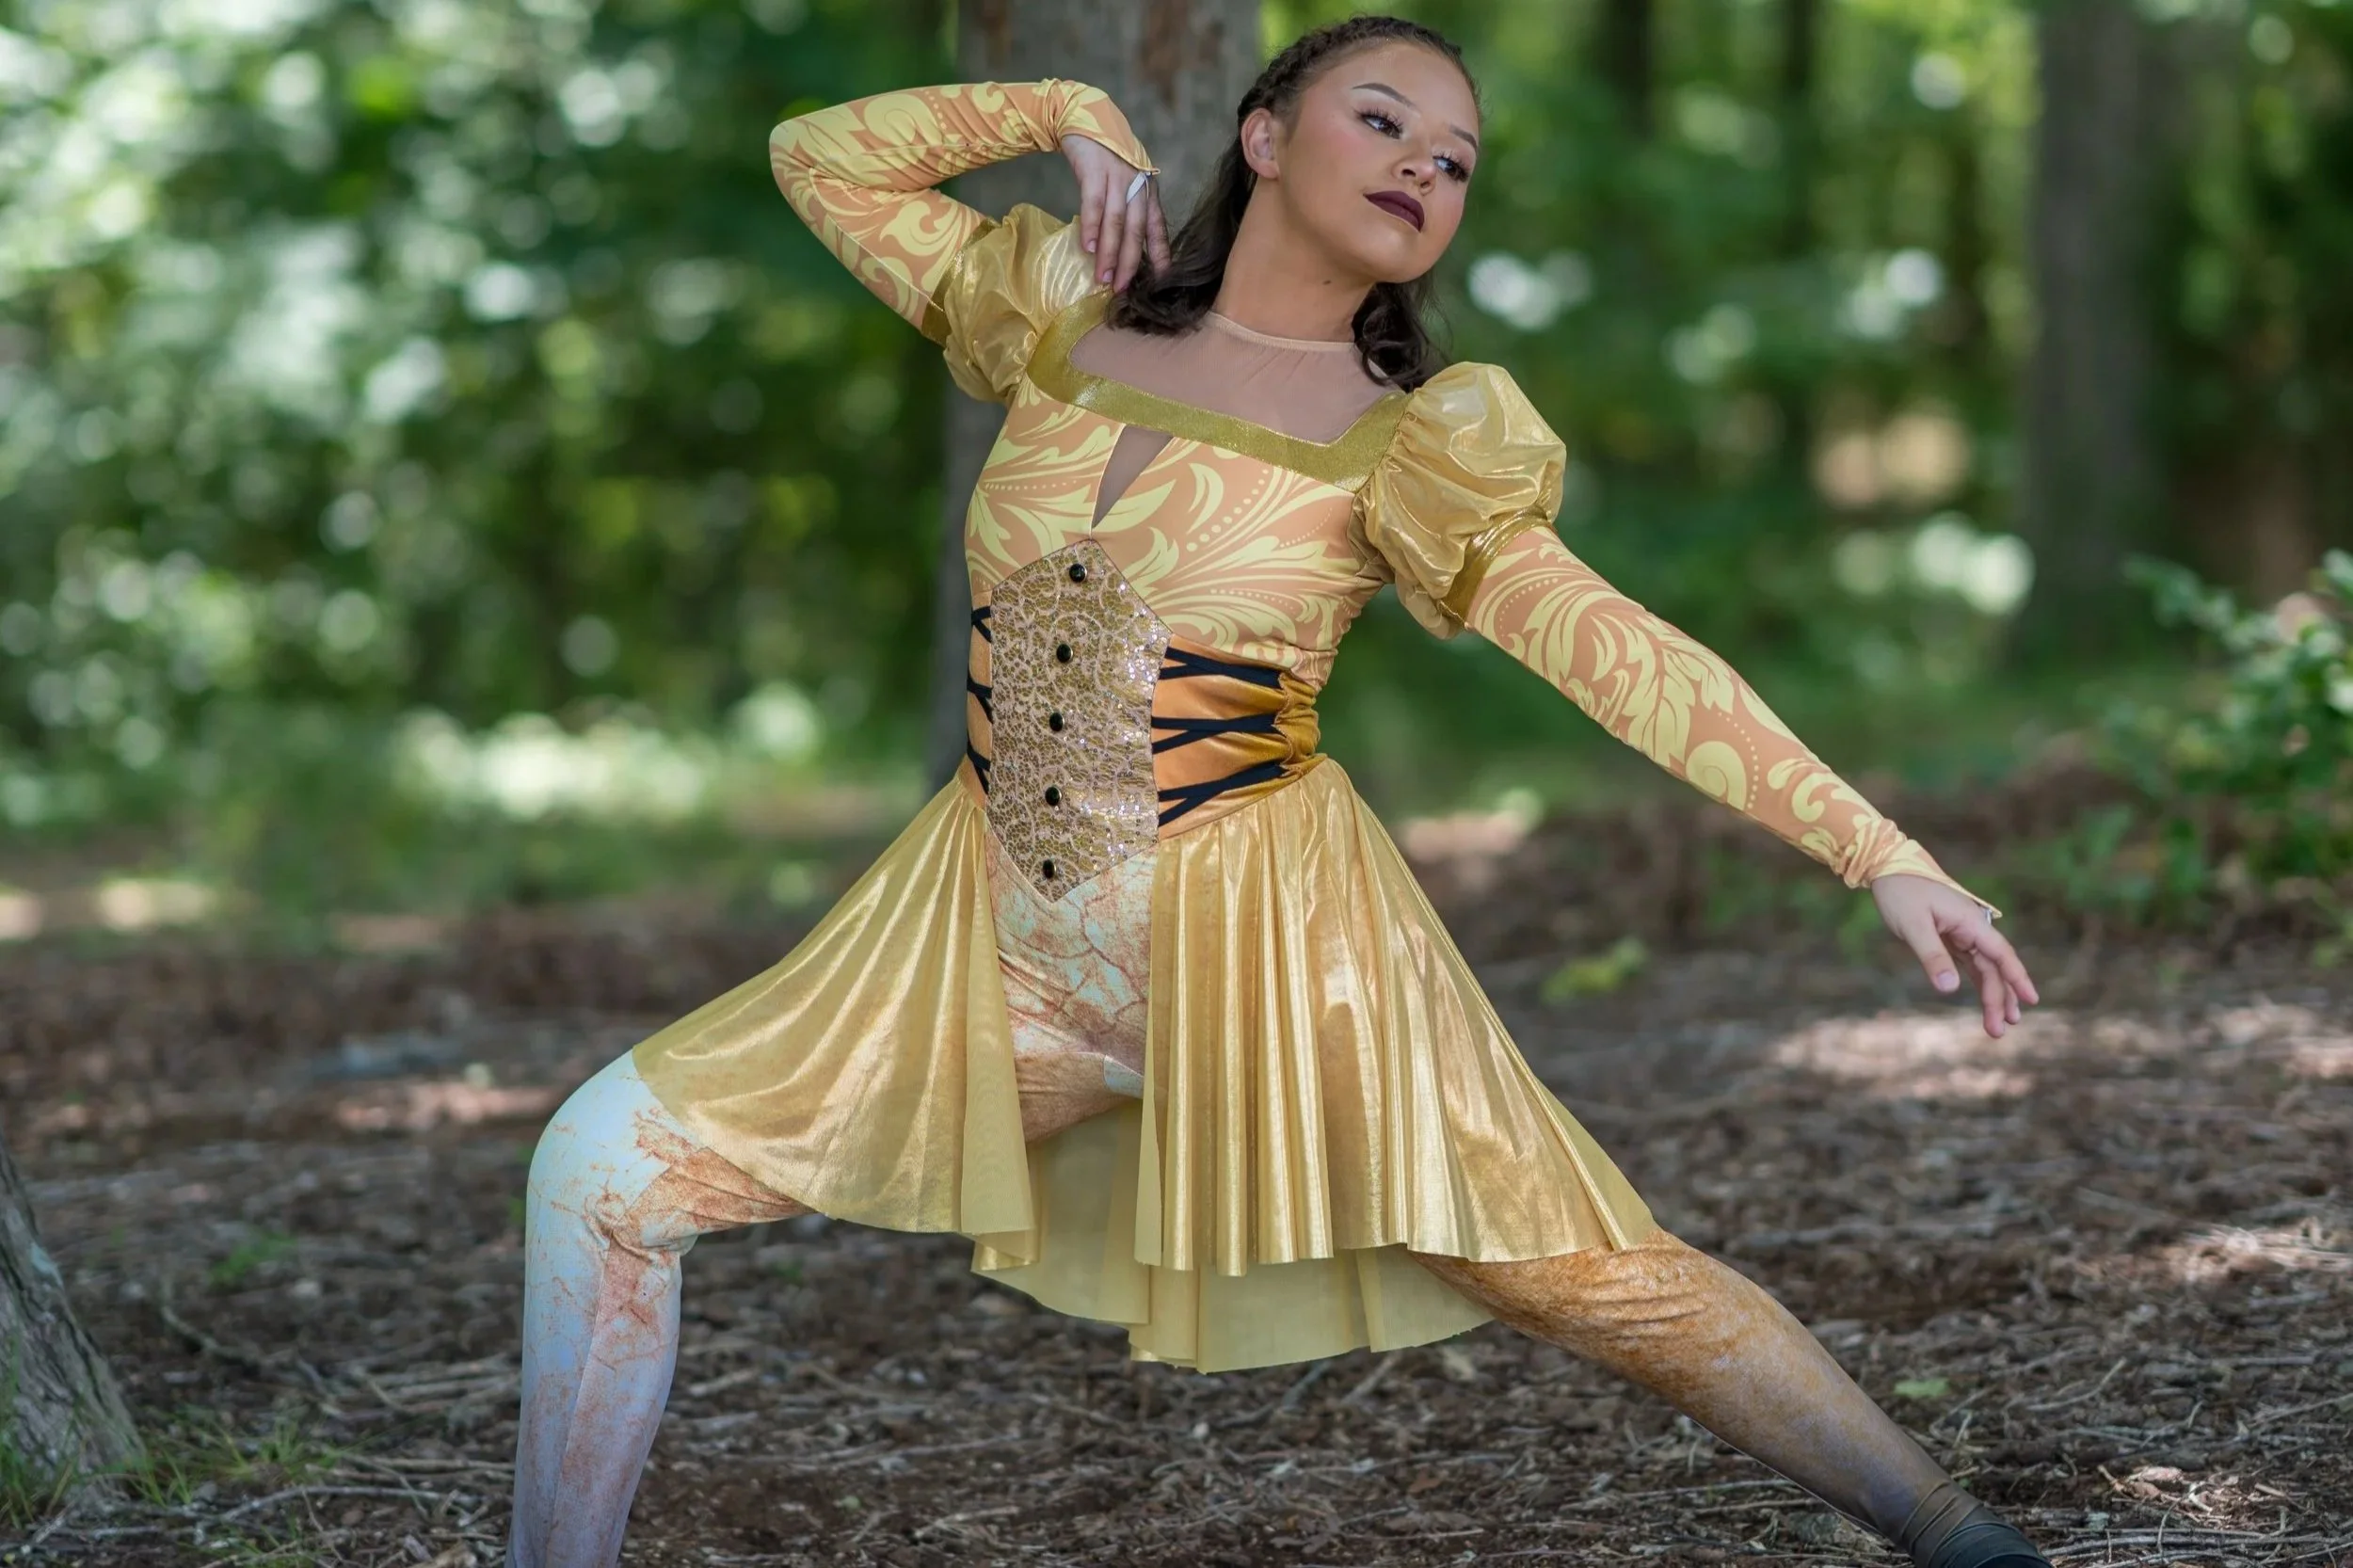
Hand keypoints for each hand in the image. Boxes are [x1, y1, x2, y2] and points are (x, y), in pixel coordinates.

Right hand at [1058, 131, 1170, 292]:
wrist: (1085, 117)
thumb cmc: (1105, 157)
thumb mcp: (1125, 181)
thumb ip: (1129, 208)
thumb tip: (1124, 246)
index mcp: (1147, 190)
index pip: (1158, 227)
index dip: (1161, 255)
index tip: (1162, 281)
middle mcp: (1137, 185)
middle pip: (1137, 230)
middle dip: (1130, 263)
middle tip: (1122, 289)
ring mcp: (1117, 177)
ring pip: (1116, 222)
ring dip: (1109, 252)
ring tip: (1103, 277)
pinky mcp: (1095, 170)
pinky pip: (1094, 203)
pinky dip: (1090, 226)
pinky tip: (1086, 247)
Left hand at [1870, 873, 2038, 1038]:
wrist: (1888, 867)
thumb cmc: (1901, 893)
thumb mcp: (1913, 926)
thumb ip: (1932, 956)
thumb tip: (1950, 989)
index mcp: (1971, 922)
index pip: (2001, 954)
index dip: (2017, 978)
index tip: (2032, 1000)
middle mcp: (1972, 928)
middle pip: (1993, 967)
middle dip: (2000, 998)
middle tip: (2000, 1030)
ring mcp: (1962, 933)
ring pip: (1984, 968)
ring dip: (1991, 994)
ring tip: (1997, 1025)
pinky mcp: (1950, 937)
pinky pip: (1970, 963)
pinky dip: (1978, 981)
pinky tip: (1986, 999)